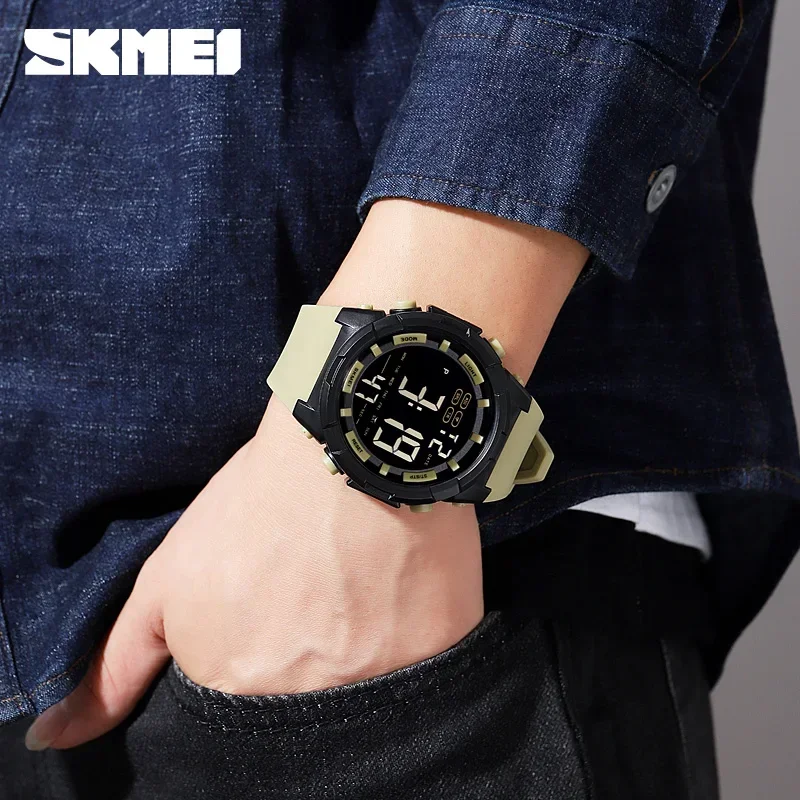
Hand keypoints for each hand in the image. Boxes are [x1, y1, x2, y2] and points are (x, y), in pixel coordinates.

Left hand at [25, 198, 585, 750]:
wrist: (353, 445)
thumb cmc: (260, 501)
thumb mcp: (171, 574)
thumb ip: (119, 661)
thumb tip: (59, 740)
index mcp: (234, 691)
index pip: (238, 722)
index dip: (256, 667)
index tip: (272, 628)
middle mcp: (304, 705)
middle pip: (299, 713)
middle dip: (301, 669)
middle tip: (315, 605)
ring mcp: (380, 686)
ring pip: (363, 698)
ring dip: (357, 658)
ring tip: (355, 595)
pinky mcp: (443, 655)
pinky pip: (422, 678)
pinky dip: (410, 648)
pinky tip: (398, 598)